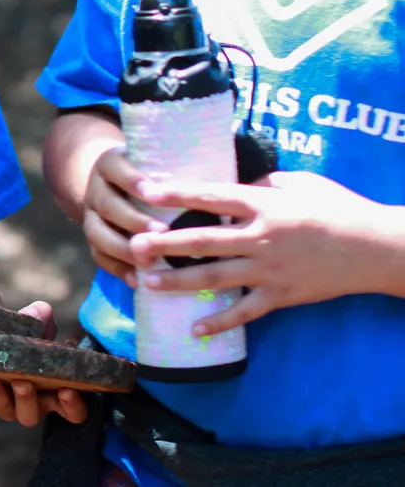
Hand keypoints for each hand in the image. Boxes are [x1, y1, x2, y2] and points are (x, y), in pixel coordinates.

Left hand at [0, 301, 87, 426]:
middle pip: (33, 415)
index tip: (67, 390)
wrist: (1, 334)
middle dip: (27, 400)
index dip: (72, 405)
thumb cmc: (29, 336)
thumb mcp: (36, 327)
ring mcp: (11, 404)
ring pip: (6, 411)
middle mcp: (36, 404)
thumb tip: (40, 310)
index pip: (73, 411)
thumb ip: (40, 320)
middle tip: (21, 382)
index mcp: (57, 392)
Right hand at [82, 147, 166, 286]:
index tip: (153, 193)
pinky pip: (98, 256)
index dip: (131, 180)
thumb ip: (176, 176)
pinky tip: (136, 279)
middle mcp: (96, 189)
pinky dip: (117, 268)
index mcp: (110, 165)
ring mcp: (90, 216)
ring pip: (96, 232)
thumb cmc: (150, 176)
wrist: (115, 187)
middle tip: (161, 232)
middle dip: (133, 219)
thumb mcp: (155, 166)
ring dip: (123, 248)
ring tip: (148, 261)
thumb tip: (222, 188)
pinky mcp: (93, 239)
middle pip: (106, 204)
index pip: (115, 167)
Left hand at [129, 171, 395, 335]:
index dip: (177, 193)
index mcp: (264, 204)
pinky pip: (246, 312)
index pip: (211, 196)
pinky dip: (220, 321)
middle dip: (165, 244)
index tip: (145, 190)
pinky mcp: (282, 296)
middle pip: (203, 241)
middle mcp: (262, 237)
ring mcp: (271, 270)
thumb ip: (261, 182)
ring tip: (148, 282)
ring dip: (179, 281)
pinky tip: (195, 328)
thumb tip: (231, 182)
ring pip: (216, 278)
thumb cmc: (338, 207)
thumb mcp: (299, 182)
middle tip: (133, 245)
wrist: (377, 248)